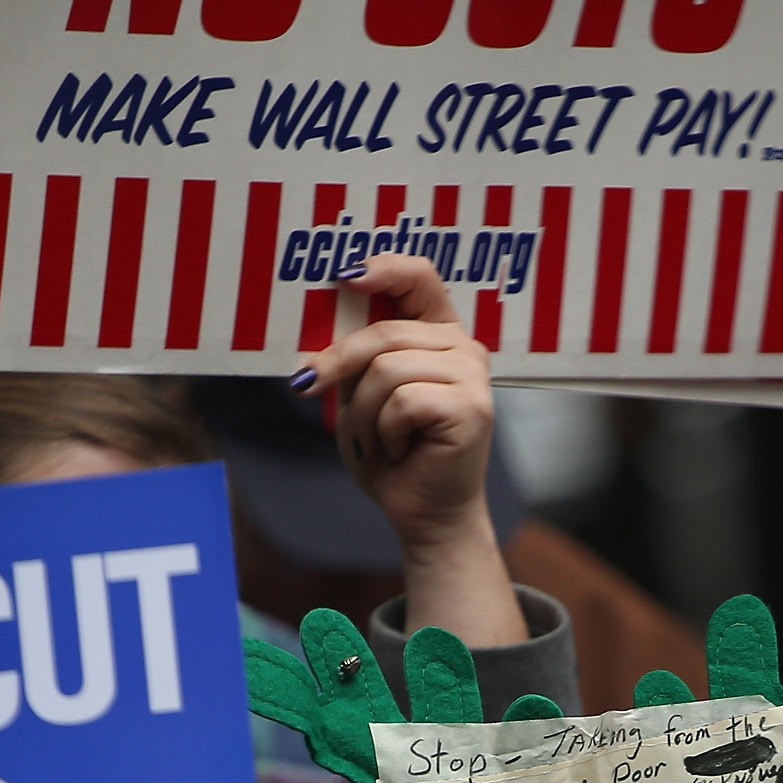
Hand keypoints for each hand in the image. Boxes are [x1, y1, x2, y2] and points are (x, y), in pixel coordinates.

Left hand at [292, 253, 521, 646]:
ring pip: (387, 369)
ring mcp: (473, 377)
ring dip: (363, 412)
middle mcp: (464, 348)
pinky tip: (402, 450)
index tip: (344, 275)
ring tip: (379, 439)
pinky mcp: (472, 408)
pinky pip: (402, 401)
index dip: (384, 268)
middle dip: (338, 366)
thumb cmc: (392, 454)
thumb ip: (357, 357)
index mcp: (440, 335)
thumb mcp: (362, 395)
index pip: (420, 278)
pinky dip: (385, 432)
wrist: (422, 514)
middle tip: (308, 387)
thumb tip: (319, 338)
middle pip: (383, 333)